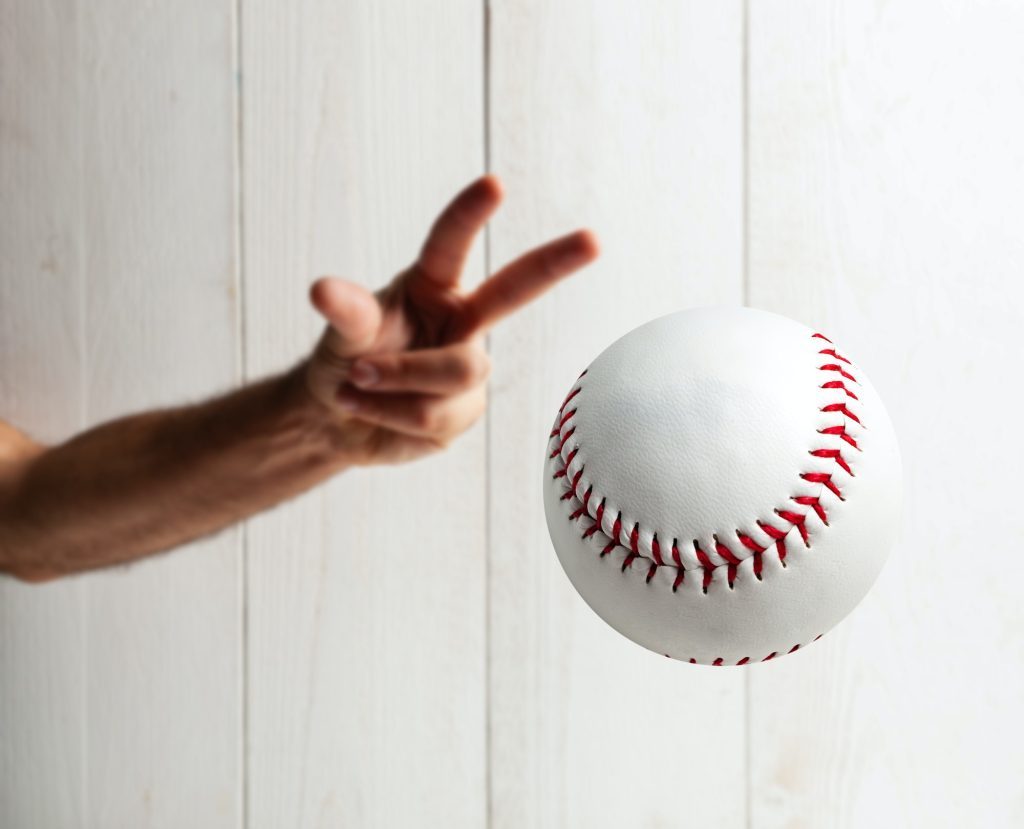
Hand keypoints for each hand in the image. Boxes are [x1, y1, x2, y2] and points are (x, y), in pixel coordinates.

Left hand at [302, 175, 599, 465]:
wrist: (339, 422)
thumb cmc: (345, 360)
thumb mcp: (341, 333)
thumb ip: (346, 312)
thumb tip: (322, 290)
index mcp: (434, 286)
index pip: (452, 244)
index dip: (471, 215)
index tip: (494, 184)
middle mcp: (462, 321)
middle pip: (516, 289)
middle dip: (556, 262)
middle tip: (593, 239)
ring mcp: (468, 369)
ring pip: (456, 370)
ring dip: (397, 379)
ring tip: (358, 384)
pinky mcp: (464, 412)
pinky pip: (435, 415)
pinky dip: (392, 416)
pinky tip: (375, 414)